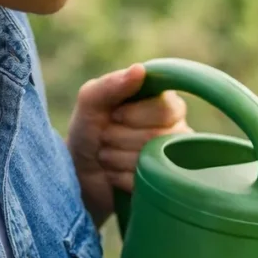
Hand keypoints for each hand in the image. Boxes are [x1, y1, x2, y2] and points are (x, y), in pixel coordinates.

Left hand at [67, 63, 189, 224]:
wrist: (79, 173)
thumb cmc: (88, 132)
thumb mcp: (90, 103)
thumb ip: (111, 85)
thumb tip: (140, 70)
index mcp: (167, 105)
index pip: (166, 109)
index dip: (135, 115)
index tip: (114, 115)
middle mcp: (179, 132)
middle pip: (158, 137)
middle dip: (120, 138)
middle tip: (105, 139)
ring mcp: (176, 163)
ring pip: (152, 160)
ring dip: (116, 158)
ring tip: (106, 157)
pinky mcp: (167, 187)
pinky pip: (146, 182)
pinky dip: (120, 179)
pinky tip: (114, 176)